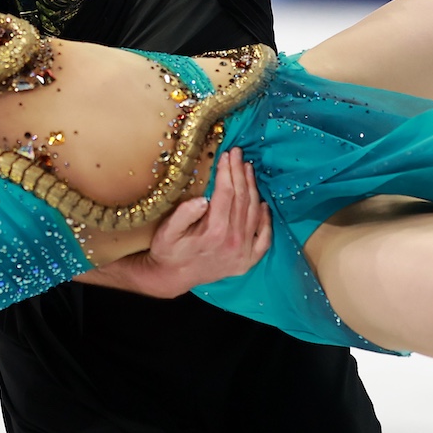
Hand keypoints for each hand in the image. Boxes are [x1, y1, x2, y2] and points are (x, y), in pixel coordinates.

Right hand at [142, 148, 271, 293]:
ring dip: (253, 188)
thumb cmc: (168, 251)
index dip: (227, 171)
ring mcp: (244, 252)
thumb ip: (183, 214)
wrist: (174, 277)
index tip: (226, 155)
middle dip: (240, 173)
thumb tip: (203, 199)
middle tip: (238, 154)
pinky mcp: (248, 260)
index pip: (226, 193)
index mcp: (214, 232)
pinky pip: (264, 238)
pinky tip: (263, 204)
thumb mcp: (167, 231)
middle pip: (242, 199)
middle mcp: (233, 241)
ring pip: (253, 212)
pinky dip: (266, 220)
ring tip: (248, 169)